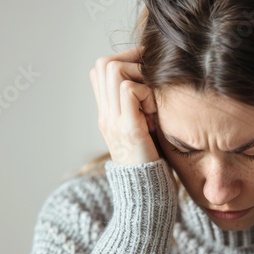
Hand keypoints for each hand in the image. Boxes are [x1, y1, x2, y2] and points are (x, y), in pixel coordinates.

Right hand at [89, 47, 159, 164]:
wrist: (145, 193)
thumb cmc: (150, 162)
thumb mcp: (140, 130)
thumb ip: (138, 110)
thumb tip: (152, 86)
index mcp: (107, 114)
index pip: (100, 69)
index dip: (123, 60)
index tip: (145, 71)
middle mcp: (106, 114)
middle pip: (104, 63)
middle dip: (132, 61)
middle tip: (150, 79)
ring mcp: (113, 120)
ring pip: (114, 70)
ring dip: (138, 76)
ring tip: (150, 98)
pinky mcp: (128, 128)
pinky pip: (129, 90)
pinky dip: (145, 92)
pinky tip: (153, 111)